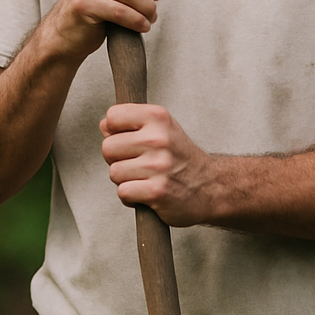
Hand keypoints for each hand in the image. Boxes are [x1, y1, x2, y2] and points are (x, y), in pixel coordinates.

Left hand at [100, 102, 207, 226]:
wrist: (210, 186)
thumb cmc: (179, 157)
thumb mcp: (161, 129)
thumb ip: (131, 124)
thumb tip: (104, 125)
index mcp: (158, 117)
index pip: (112, 117)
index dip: (115, 132)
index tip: (130, 140)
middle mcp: (158, 138)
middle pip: (107, 148)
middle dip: (117, 159)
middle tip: (138, 163)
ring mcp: (158, 165)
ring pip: (114, 172)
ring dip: (125, 180)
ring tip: (145, 178)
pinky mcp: (157, 191)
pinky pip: (123, 192)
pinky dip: (131, 197)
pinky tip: (147, 192)